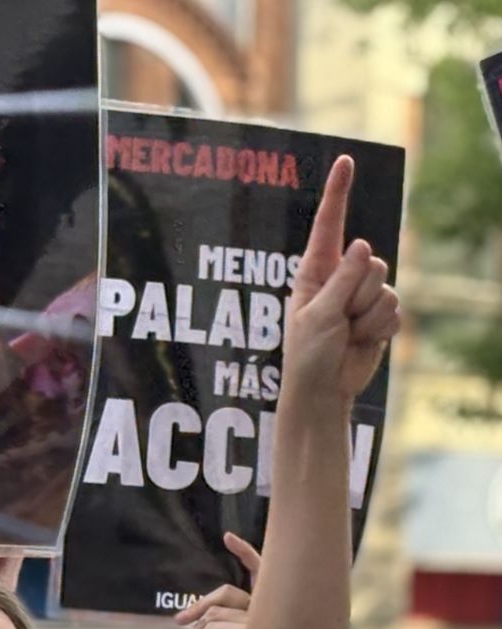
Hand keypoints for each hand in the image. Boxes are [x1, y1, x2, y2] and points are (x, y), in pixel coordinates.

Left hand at [175, 533, 260, 628]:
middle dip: (201, 603)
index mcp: (266, 619)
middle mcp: (272, 620)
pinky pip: (212, 625)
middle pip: (229, 593)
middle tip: (179, 620)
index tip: (228, 536)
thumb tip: (200, 606)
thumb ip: (214, 622)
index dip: (247, 553)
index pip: (263, 578)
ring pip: (216, 612)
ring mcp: (264, 627)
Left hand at [284, 156, 402, 403]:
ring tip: (347, 336)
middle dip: (360, 294)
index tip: (345, 161)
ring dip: (368, 317)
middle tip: (339, 322)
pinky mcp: (379, 316)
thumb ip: (341, 280)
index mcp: (314, 273)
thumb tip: (363, 245)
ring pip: (386, 286)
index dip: (338, 193)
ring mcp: (362, 296)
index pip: (329, 226)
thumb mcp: (317, 316)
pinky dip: (380, 330)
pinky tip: (361, 343)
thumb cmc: (307, 356)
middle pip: (372, 262)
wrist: (323, 392)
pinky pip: (395, 310)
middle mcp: (340, 278)